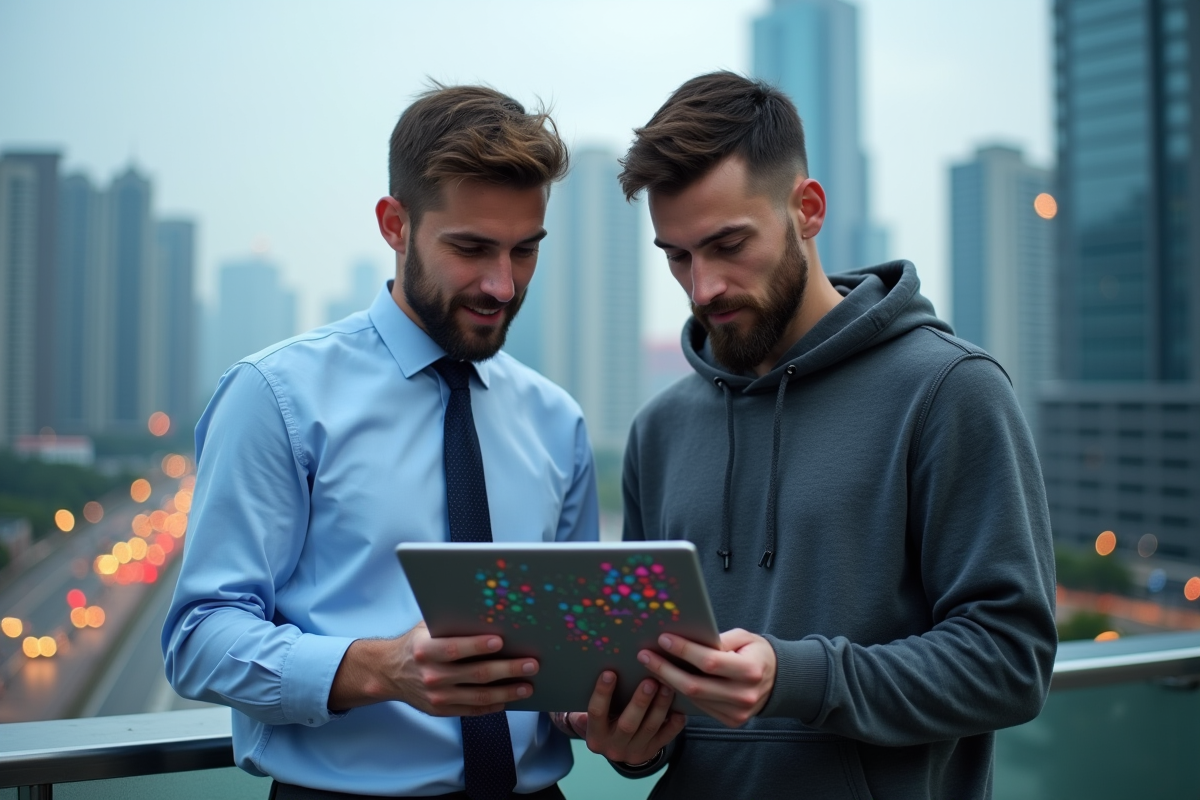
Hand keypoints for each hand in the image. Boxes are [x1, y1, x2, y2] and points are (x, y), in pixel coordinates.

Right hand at [328, 621, 537, 715]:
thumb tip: (487, 613)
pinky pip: (472, 710)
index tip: (502, 640)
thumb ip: (451, 623)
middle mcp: (431, 675)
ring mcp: (436, 696)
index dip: (478, 646)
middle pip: (475, 674)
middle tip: (531, 664)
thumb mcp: (426, 627)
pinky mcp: (441, 710)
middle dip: (507, 669)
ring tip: (527, 686)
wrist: (389, 672)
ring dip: (507, 692)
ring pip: (479, 696)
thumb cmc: (417, 643)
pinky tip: (508, 699)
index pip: (455, 648)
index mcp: (425, 650)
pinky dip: (492, 706)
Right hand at [573, 670, 684, 765]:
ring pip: (650, 728)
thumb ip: (602, 699)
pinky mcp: (652, 751)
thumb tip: (609, 668)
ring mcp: (634, 751)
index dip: (602, 693)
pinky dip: (674, 723)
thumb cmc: (605, 720)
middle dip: (640, 701)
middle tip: (650, 681)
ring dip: (660, 706)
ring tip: (667, 687)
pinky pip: (666, 738)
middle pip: (628, 724)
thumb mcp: (598, 715)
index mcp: (596, 735)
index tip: (610, 672)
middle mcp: (614, 747)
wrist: (617, 748)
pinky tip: (680, 708)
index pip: (596, 713)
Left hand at [637, 628, 775, 727]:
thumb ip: (718, 639)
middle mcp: (745, 695)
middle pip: (695, 686)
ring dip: (668, 682)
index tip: (664, 639)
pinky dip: (681, 694)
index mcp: (750, 670)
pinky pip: (699, 707)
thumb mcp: (744, 637)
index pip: (710, 662)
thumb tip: (685, 637)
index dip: (684, 650)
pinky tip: (667, 680)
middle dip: (666, 669)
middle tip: (645, 655)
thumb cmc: (755, 652)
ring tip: (651, 665)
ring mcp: (738, 713)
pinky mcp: (731, 721)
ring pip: (694, 699)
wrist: (777, 680)